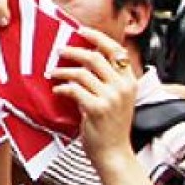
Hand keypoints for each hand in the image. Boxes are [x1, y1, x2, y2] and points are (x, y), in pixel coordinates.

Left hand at [50, 27, 137, 165]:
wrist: (114, 153)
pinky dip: (63, 88)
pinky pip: (74, 90)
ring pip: (82, 73)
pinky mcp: (97, 109)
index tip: (81, 31)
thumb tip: (88, 58)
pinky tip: (58, 90)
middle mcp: (123, 87)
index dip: (98, 38)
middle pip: (95, 57)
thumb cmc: (112, 127)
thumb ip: (109, 80)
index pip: (116, 50)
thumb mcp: (118, 99)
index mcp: (130, 82)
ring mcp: (111, 98)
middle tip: (60, 51)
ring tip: (53, 73)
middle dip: (74, 51)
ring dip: (63, 71)